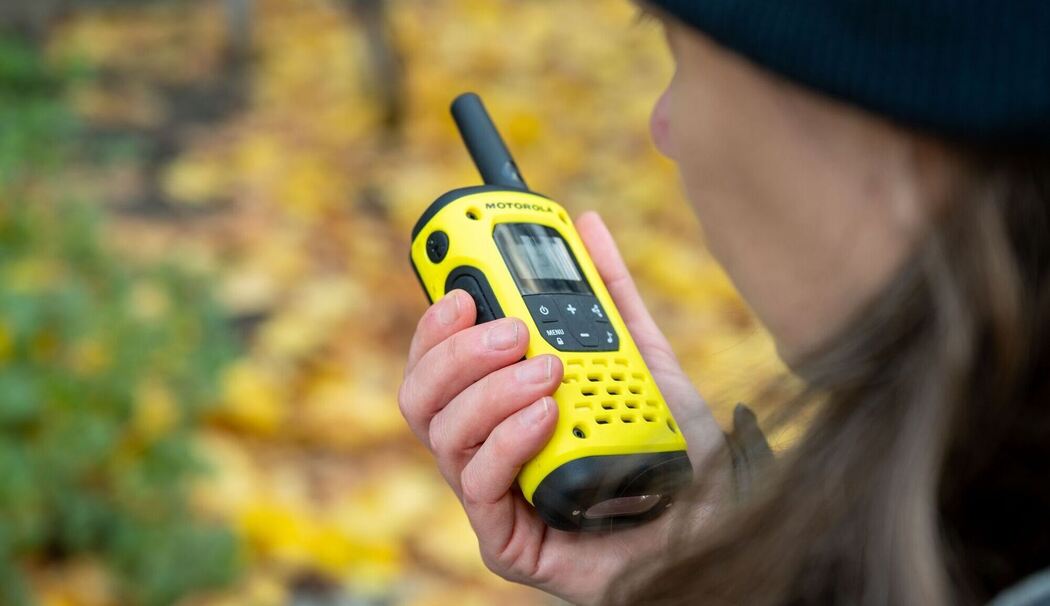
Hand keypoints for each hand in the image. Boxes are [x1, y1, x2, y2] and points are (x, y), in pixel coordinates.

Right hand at [398, 212, 729, 604]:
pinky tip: (546, 416)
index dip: (434, 322)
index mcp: (501, 407)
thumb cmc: (670, 450)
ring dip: (489, 391)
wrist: (712, 523)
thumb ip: (612, 294)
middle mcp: (485, 448)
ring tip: (549, 371)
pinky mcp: (505, 542)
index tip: (461, 284)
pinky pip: (477, 484)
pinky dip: (508, 439)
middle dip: (455, 352)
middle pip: (421, 395)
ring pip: (443, 433)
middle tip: (511, 329)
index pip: (438, 363)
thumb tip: (589, 224)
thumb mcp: (642, 357)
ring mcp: (492, 497)